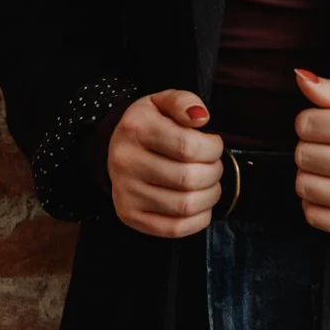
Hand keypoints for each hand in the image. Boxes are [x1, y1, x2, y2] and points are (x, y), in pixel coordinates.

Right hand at [107, 89, 223, 237]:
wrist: (116, 147)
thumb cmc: (149, 124)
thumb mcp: (163, 101)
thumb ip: (184, 101)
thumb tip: (200, 117)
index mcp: (136, 129)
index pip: (189, 147)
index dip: (213, 148)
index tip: (213, 144)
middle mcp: (125, 161)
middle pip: (188, 179)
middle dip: (214, 172)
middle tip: (213, 165)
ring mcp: (125, 192)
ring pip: (184, 206)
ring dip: (210, 196)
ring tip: (208, 183)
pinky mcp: (129, 215)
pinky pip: (174, 228)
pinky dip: (198, 219)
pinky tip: (200, 203)